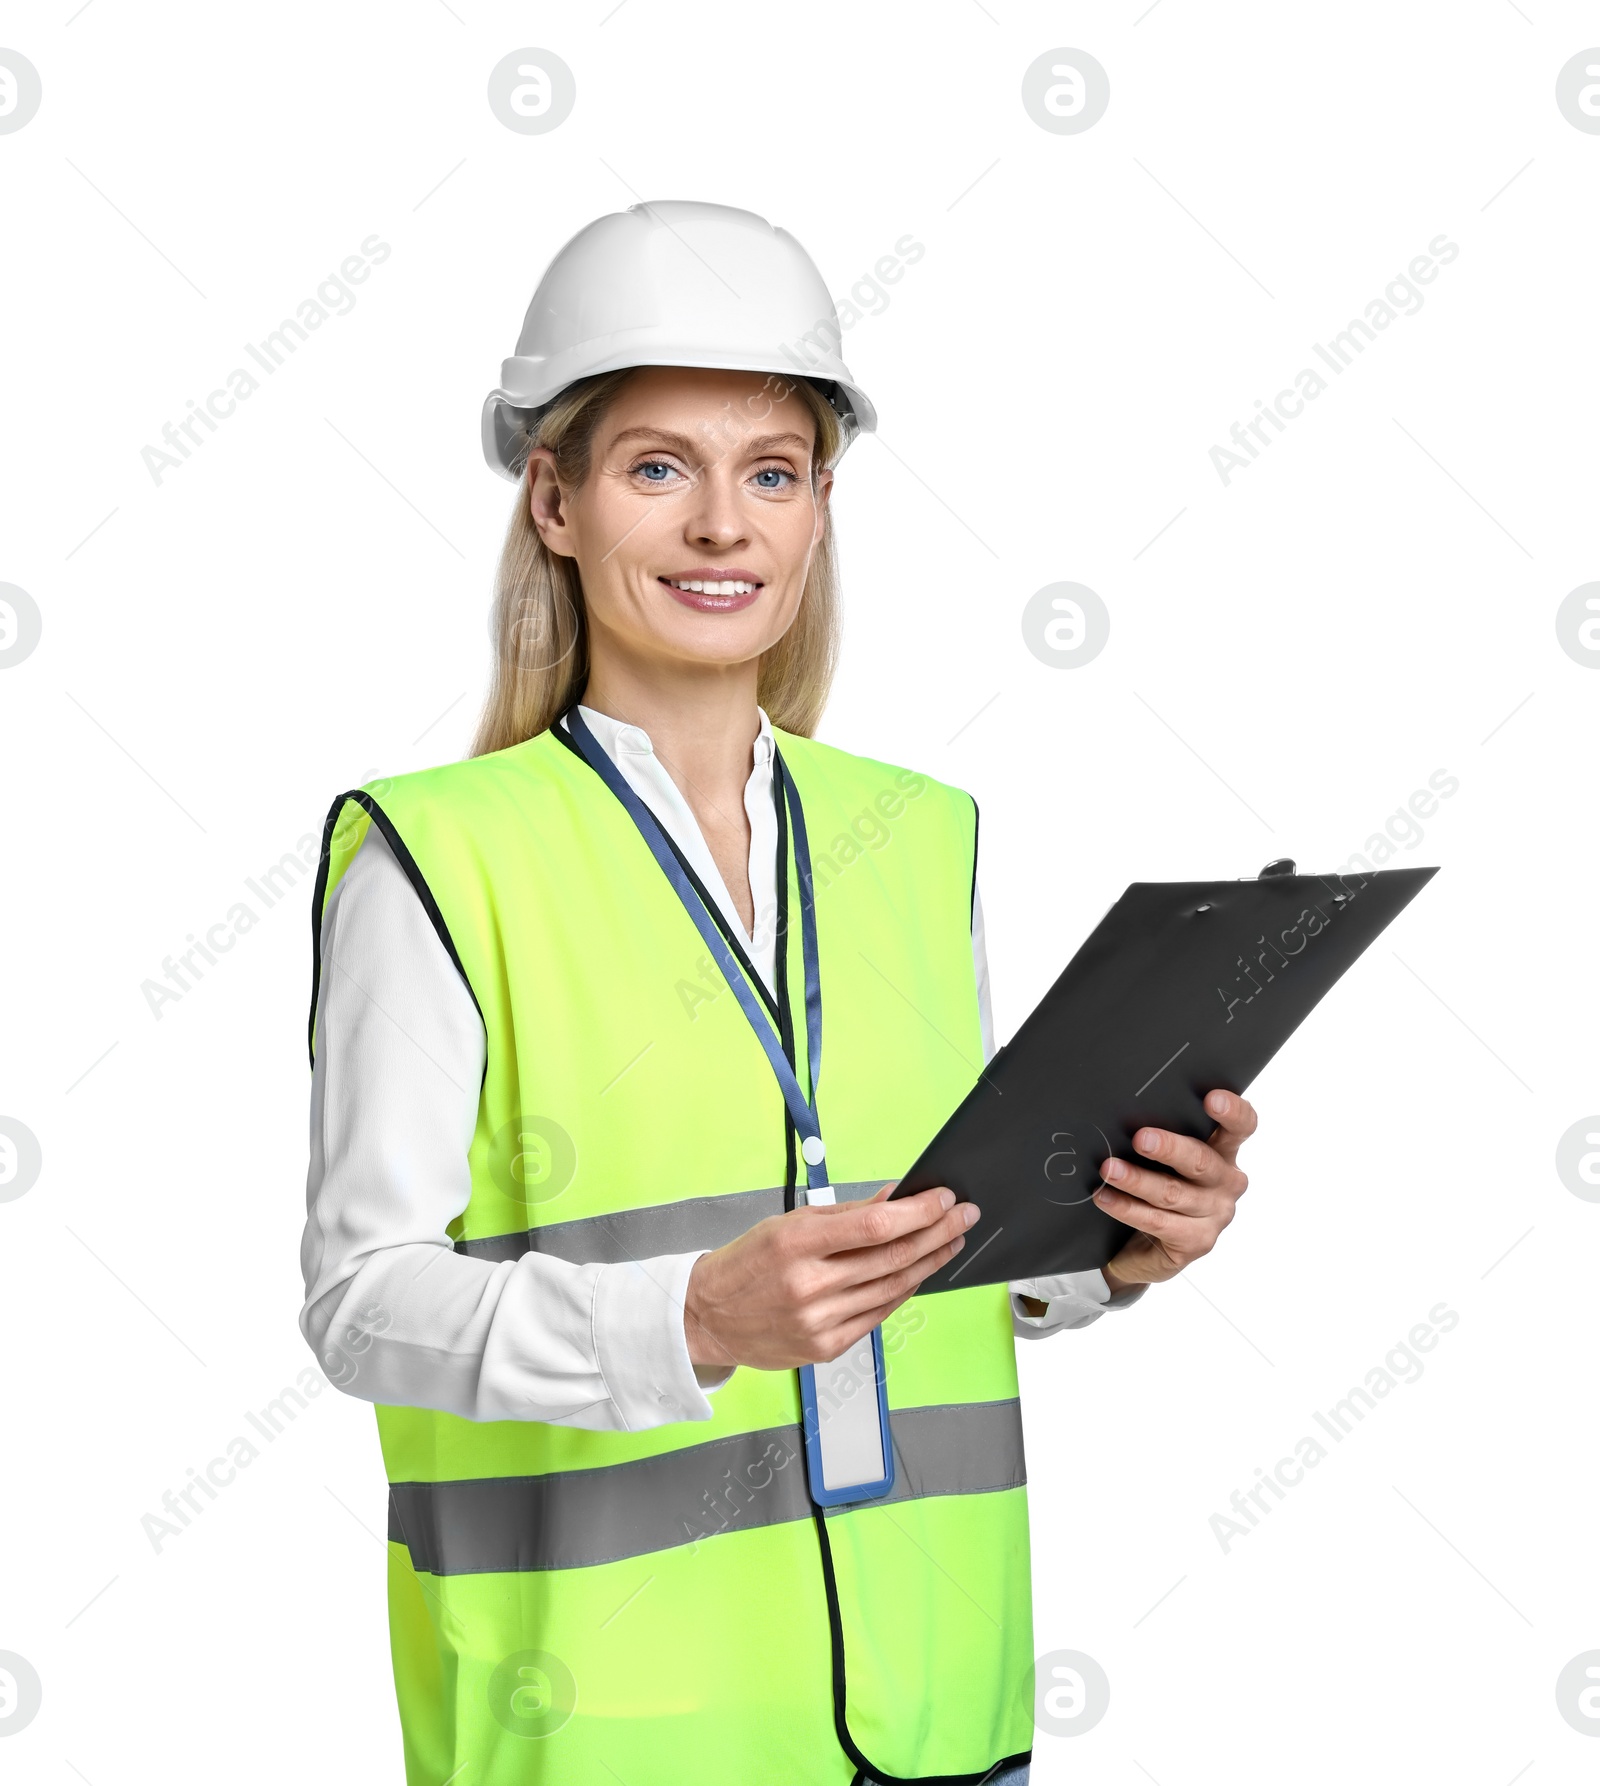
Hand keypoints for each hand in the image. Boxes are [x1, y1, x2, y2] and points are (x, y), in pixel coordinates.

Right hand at [683, 1183, 978, 1372]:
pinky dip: (903, 1290)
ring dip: (930, 1262)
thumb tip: (895, 1198)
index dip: (918, 1211)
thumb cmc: (748, 1263)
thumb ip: (846, 1214)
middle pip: (892, 1257)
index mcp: (796, 1242)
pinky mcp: (826, 1347)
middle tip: (964, 1216)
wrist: (707, 1317)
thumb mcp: (788, 1223)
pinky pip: (878, 1314)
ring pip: (893, 1288)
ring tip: (951, 1241)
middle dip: (937, 1233)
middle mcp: (809, 1284)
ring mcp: (819, 1320)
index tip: (944, 1198)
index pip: (875, 1225)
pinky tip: (920, 1273)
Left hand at [1095, 1090, 1256, 1293]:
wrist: (1145, 1246)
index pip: (1241, 1127)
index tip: (1212, 1099)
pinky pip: (1157, 1222)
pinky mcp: (1196, 1242)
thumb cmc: (1155, 1186)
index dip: (1232, 1111)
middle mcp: (1227, 1182)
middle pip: (1202, 1160)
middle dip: (1169, 1148)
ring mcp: (1215, 1215)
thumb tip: (1124, 1111)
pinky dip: (1127, 1208)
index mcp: (1224, 1152)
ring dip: (1137, 1180)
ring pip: (1173, 1193)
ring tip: (1109, 1170)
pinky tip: (1105, 1198)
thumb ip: (1161, 1136)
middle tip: (1140, 1138)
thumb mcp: (1163, 1158)